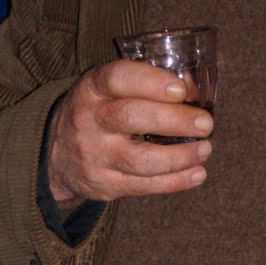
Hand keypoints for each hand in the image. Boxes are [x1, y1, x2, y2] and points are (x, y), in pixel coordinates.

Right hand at [47, 60, 213, 209]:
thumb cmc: (99, 113)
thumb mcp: (108, 90)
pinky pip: (144, 186)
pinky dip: (175, 182)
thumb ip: (144, 85)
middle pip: (132, 118)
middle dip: (174, 120)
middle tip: (205, 123)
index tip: (181, 89)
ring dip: (179, 156)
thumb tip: (193, 88)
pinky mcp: (105, 185)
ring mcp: (96, 156)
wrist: (59, 154)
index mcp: (92, 89)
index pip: (117, 78)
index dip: (150, 82)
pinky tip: (197, 173)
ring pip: (141, 160)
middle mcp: (90, 121)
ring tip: (205, 149)